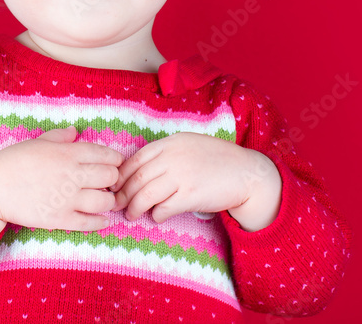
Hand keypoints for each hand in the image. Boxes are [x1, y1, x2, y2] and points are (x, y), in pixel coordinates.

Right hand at [0, 126, 123, 232]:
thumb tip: (75, 131)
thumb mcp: (38, 142)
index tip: (115, 163)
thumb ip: (60, 137)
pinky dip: (101, 222)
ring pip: (104, 201)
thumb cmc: (14, 161)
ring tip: (106, 200)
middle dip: (113, 179)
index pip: (105, 155)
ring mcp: (68, 199)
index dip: (114, 159)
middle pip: (110, 177)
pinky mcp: (60, 219)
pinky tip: (104, 219)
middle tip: (109, 182)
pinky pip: (89, 223)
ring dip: (110, 200)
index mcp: (68, 153)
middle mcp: (72, 175)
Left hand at [110, 132, 281, 229]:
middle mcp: (173, 157)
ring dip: (134, 207)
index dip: (121, 175)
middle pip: (137, 177)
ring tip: (130, 215)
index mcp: (171, 143)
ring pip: (146, 194)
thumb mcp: (189, 146)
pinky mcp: (191, 195)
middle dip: (122, 194)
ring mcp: (182, 175)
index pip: (136, 158)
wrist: (247, 173)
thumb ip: (166, 154)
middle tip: (116, 205)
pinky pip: (164, 208)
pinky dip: (156, 215)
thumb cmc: (217, 161)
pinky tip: (156, 217)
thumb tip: (138, 173)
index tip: (114, 186)